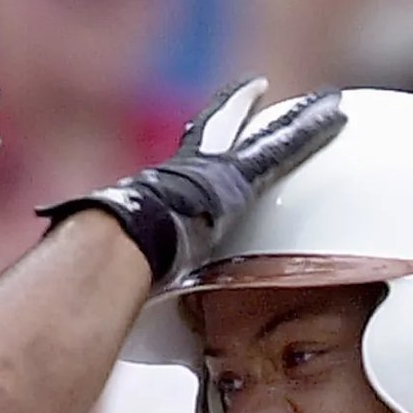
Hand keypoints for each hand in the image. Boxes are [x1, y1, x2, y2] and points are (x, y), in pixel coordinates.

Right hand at [40, 79, 346, 289]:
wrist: (113, 248)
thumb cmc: (103, 267)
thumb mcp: (105, 271)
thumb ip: (103, 283)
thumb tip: (75, 320)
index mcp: (156, 193)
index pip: (176, 167)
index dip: (189, 148)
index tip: (201, 134)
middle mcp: (185, 173)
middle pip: (219, 135)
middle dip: (237, 113)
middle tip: (255, 92)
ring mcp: (214, 174)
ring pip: (262, 140)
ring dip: (294, 122)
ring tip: (327, 105)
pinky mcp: (239, 179)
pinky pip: (283, 149)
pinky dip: (311, 131)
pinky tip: (337, 113)